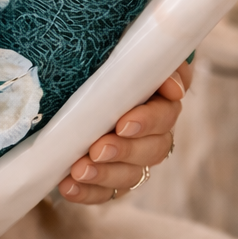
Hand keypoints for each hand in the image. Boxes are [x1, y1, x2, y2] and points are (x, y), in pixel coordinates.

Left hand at [58, 58, 193, 204]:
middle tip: (98, 148)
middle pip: (154, 148)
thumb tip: (173, 85)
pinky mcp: (111, 177)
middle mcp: (152, 129)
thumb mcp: (114, 44)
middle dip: (125, 150)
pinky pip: (106, 193)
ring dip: (106, 174)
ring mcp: (132, 156)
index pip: (167, 110)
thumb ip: (139, 55)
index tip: (124, 122)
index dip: (150, 119)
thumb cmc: (96, 55)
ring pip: (132, 174)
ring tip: (78, 171)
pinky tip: (66, 187)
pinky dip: (88, 193)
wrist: (65, 77)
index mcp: (157, 95)